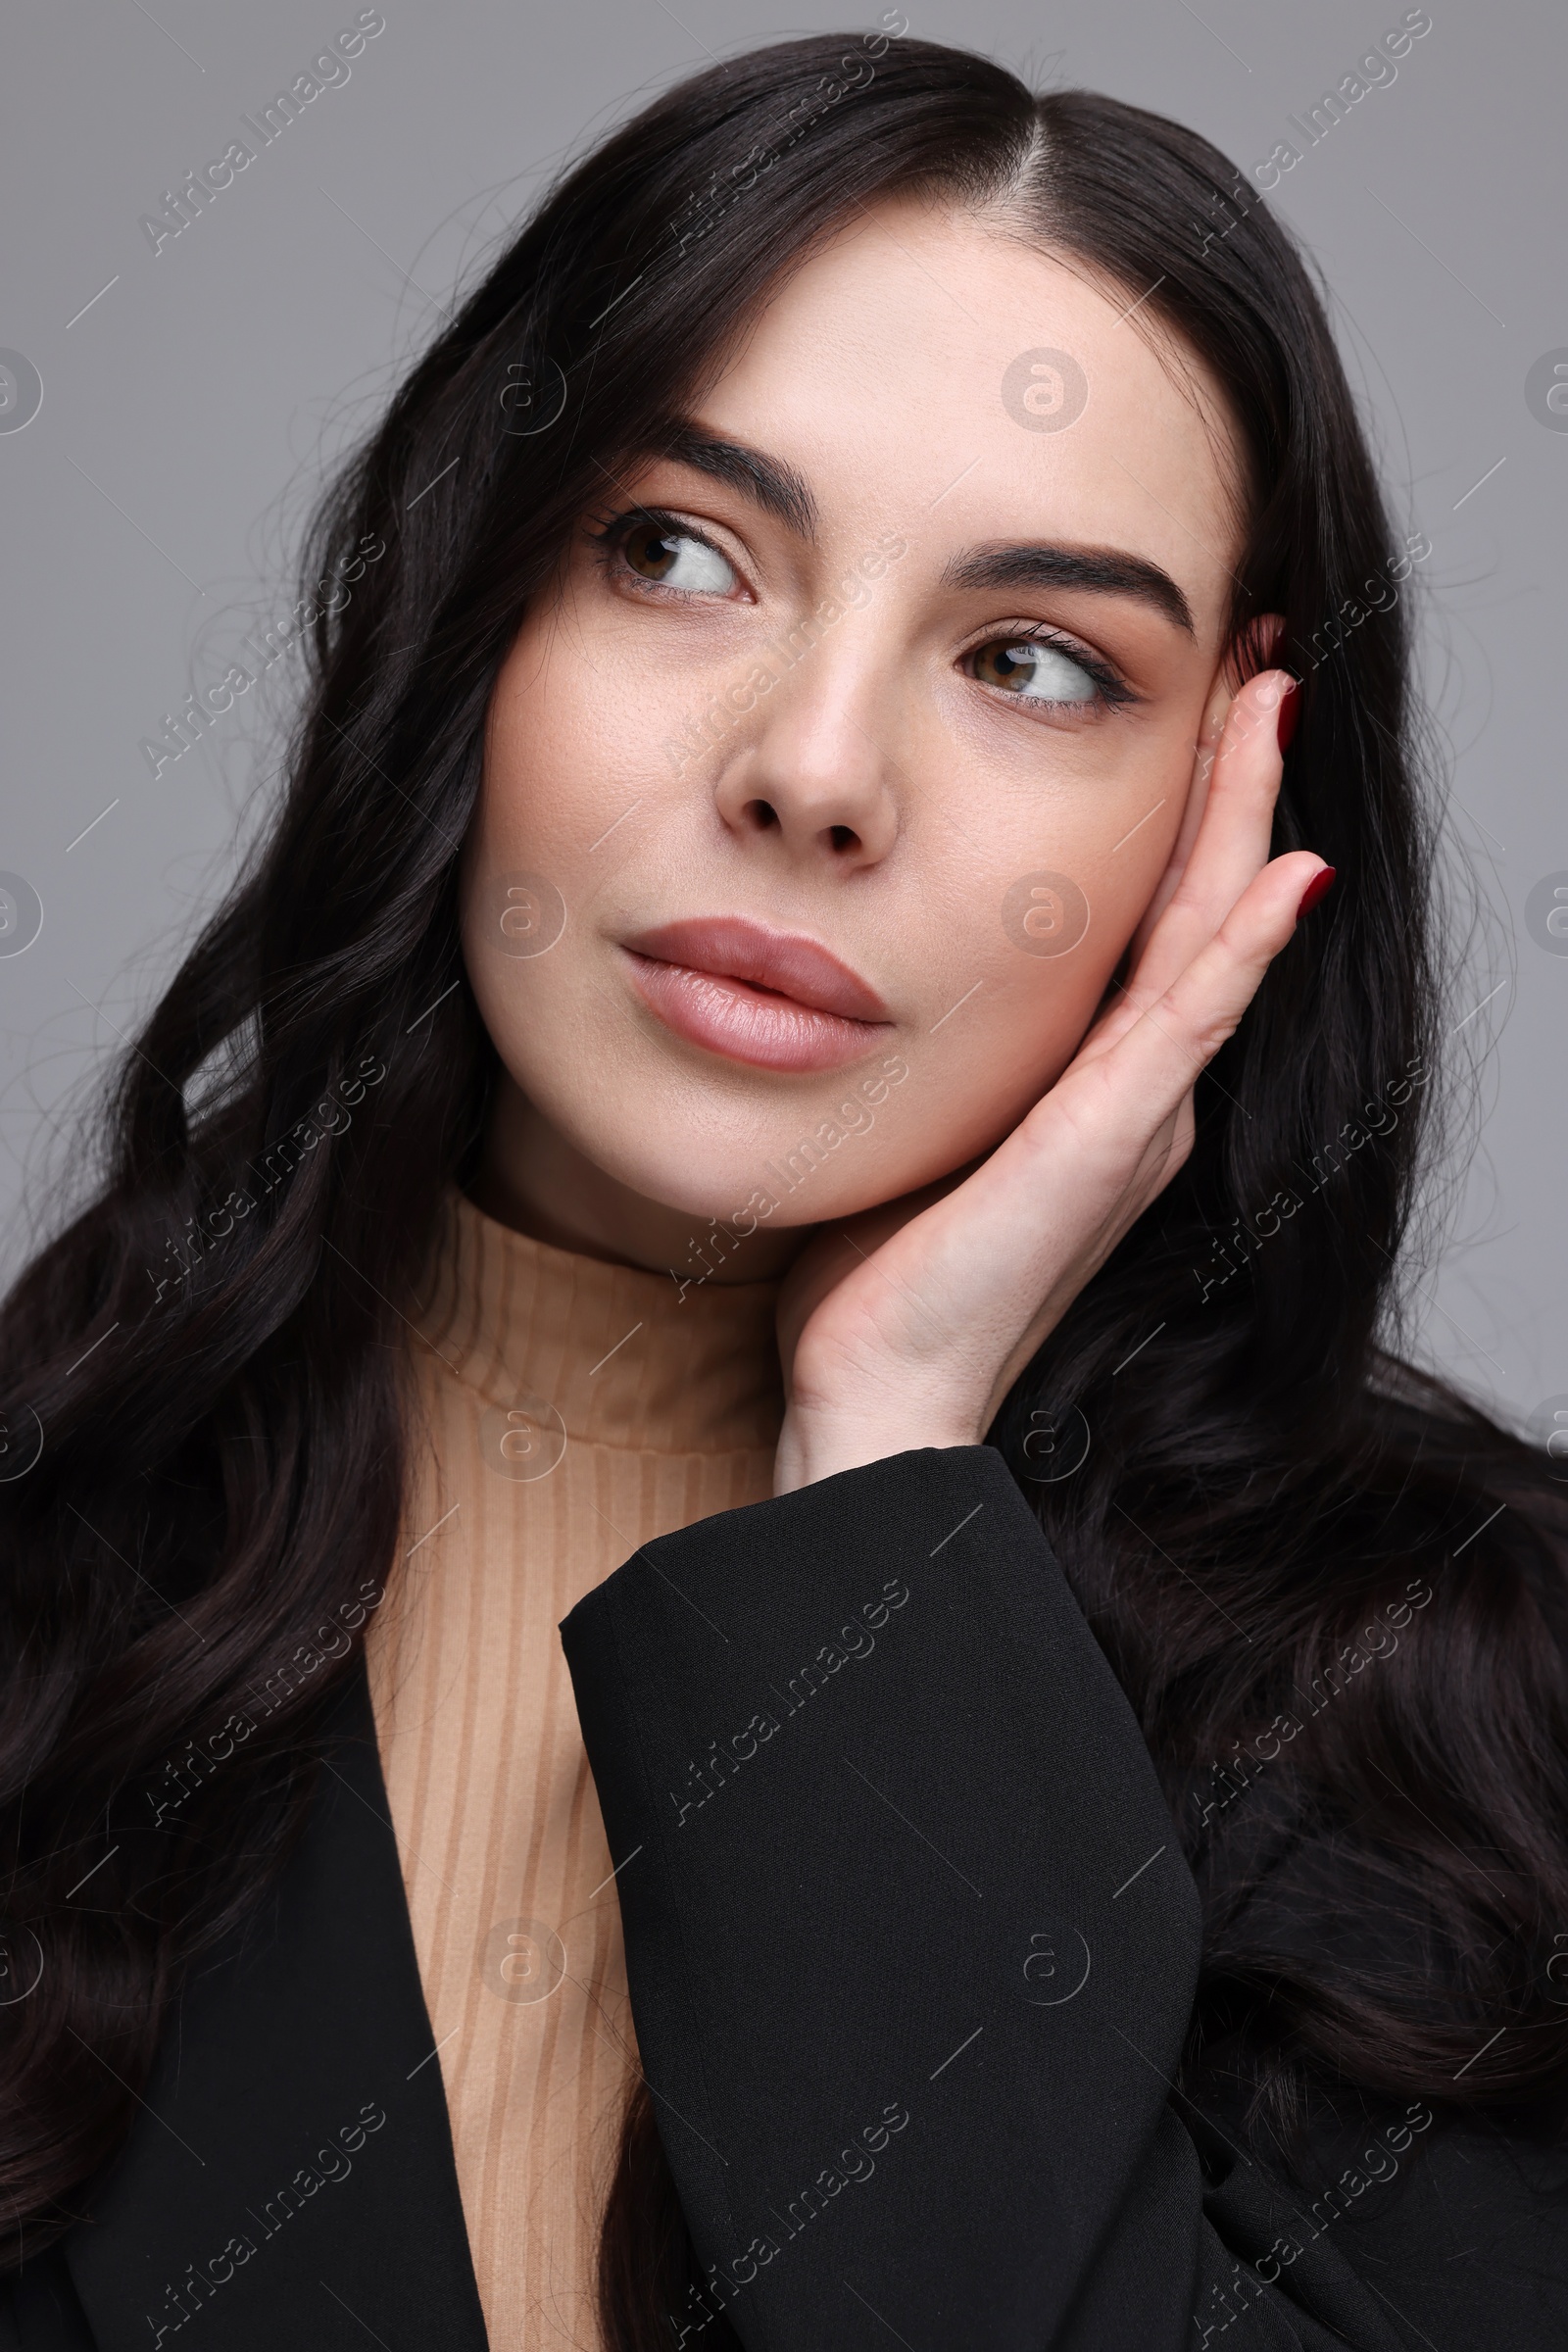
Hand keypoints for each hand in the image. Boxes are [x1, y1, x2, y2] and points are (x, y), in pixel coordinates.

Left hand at [772, 669, 1325, 1494]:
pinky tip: (1285, 870)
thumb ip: (936, 1042)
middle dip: (1230, 774)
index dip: (1182, 802)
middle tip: (1259, 655)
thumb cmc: (879, 1272)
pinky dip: (1241, 947)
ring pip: (1211, 938)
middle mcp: (1135, 1091)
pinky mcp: (1107, 1146)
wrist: (878, 1394)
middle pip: (1201, 902)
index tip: (1194, 696)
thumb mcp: (914, 1115)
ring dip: (1248, 817)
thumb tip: (879, 958)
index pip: (1154, 911)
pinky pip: (1187, 1026)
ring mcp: (1133, 1118)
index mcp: (1091, 1081)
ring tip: (1277, 702)